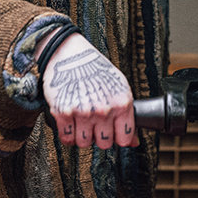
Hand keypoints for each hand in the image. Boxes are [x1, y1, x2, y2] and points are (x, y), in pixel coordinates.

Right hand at [42, 33, 136, 148]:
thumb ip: (126, 114)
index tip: (112, 133)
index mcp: (121, 102)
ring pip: (84, 143)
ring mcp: (83, 112)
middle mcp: (104, 109)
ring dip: (82, 136)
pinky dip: (67, 135)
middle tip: (95, 126)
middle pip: (104, 143)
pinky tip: (70, 124)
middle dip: (99, 137)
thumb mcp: (118, 86)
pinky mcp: (63, 113)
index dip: (118, 137)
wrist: (69, 53)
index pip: (125, 138)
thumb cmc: (94, 68)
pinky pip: (67, 138)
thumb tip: (134, 141)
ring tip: (81, 123)